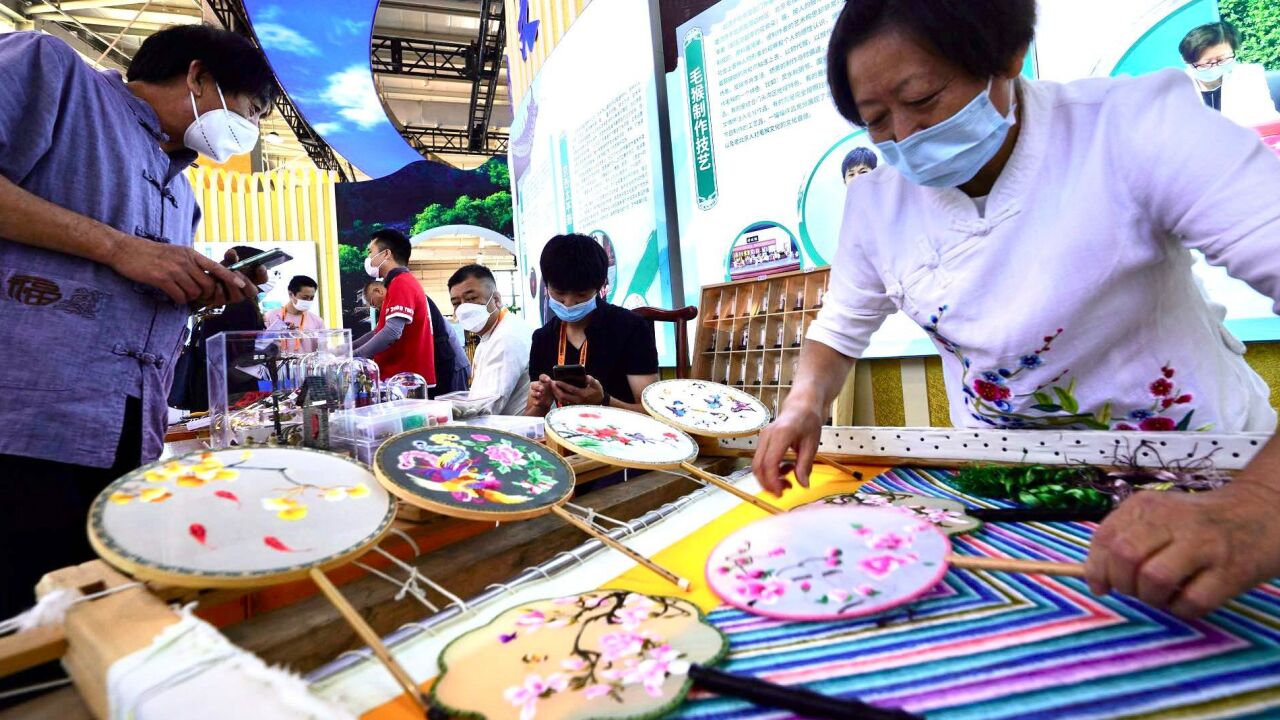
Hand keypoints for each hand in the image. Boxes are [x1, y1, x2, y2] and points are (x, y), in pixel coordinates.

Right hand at [106, 234, 255, 305]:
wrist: (125, 250)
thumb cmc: (150, 253)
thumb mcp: (175, 252)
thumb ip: (190, 263)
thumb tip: (203, 278)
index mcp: (190, 254)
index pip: (216, 266)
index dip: (230, 278)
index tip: (242, 286)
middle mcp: (185, 261)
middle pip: (207, 285)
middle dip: (205, 294)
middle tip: (196, 296)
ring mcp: (174, 270)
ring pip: (194, 292)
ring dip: (190, 297)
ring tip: (180, 292)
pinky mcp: (162, 279)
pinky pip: (179, 297)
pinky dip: (178, 300)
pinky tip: (171, 295)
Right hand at [527, 376, 553, 414]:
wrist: (547, 402)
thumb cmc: (550, 392)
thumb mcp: (554, 388)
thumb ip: (554, 385)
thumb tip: (555, 383)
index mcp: (542, 382)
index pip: (541, 377)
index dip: (544, 378)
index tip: (548, 380)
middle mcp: (537, 387)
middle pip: (533, 385)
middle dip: (537, 387)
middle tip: (542, 389)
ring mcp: (535, 394)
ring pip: (532, 393)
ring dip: (536, 394)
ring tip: (539, 394)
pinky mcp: (535, 401)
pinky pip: (534, 401)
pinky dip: (536, 402)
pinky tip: (538, 402)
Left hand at [551, 374, 604, 406]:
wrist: (599, 402)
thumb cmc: (597, 392)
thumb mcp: (597, 385)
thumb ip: (592, 380)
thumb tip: (586, 377)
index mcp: (582, 394)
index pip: (570, 389)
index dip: (563, 385)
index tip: (557, 380)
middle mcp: (577, 400)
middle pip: (563, 396)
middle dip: (556, 390)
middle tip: (552, 383)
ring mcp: (575, 404)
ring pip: (562, 400)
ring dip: (556, 394)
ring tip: (552, 387)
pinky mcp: (573, 406)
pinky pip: (563, 402)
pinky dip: (558, 397)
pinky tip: (556, 392)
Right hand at [752, 392, 823, 495]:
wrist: (801, 405)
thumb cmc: (809, 421)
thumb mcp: (812, 444)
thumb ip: (805, 465)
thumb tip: (803, 485)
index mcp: (781, 434)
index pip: (769, 462)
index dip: (773, 481)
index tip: (781, 494)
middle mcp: (767, 436)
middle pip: (758, 466)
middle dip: (768, 483)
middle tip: (783, 492)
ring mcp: (763, 438)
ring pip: (757, 465)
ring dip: (769, 478)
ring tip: (788, 482)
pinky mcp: (763, 441)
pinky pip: (761, 460)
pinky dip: (770, 471)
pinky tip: (785, 470)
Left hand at [1086, 483, 1279, 617]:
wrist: (1262, 513)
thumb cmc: (1199, 522)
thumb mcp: (1158, 515)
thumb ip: (1125, 537)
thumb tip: (1096, 580)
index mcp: (1148, 505)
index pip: (1105, 538)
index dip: (1096, 568)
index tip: (1102, 585)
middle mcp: (1174, 521)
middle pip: (1125, 555)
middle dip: (1122, 583)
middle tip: (1135, 589)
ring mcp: (1204, 545)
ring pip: (1154, 578)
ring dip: (1150, 598)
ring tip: (1161, 595)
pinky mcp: (1231, 571)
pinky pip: (1191, 602)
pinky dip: (1181, 610)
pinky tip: (1186, 601)